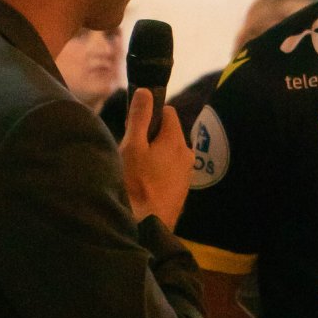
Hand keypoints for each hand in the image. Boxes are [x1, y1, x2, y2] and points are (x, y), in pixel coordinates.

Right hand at [119, 88, 193, 228]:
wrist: (147, 226)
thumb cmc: (135, 184)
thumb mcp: (132, 146)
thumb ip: (140, 117)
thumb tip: (146, 91)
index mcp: (176, 140)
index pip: (167, 112)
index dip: (148, 115)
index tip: (132, 129)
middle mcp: (187, 155)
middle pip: (168, 134)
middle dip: (150, 137)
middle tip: (130, 153)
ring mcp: (186, 174)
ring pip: (168, 154)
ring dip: (154, 156)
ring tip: (135, 172)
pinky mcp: (181, 191)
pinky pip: (169, 171)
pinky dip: (158, 172)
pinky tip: (143, 185)